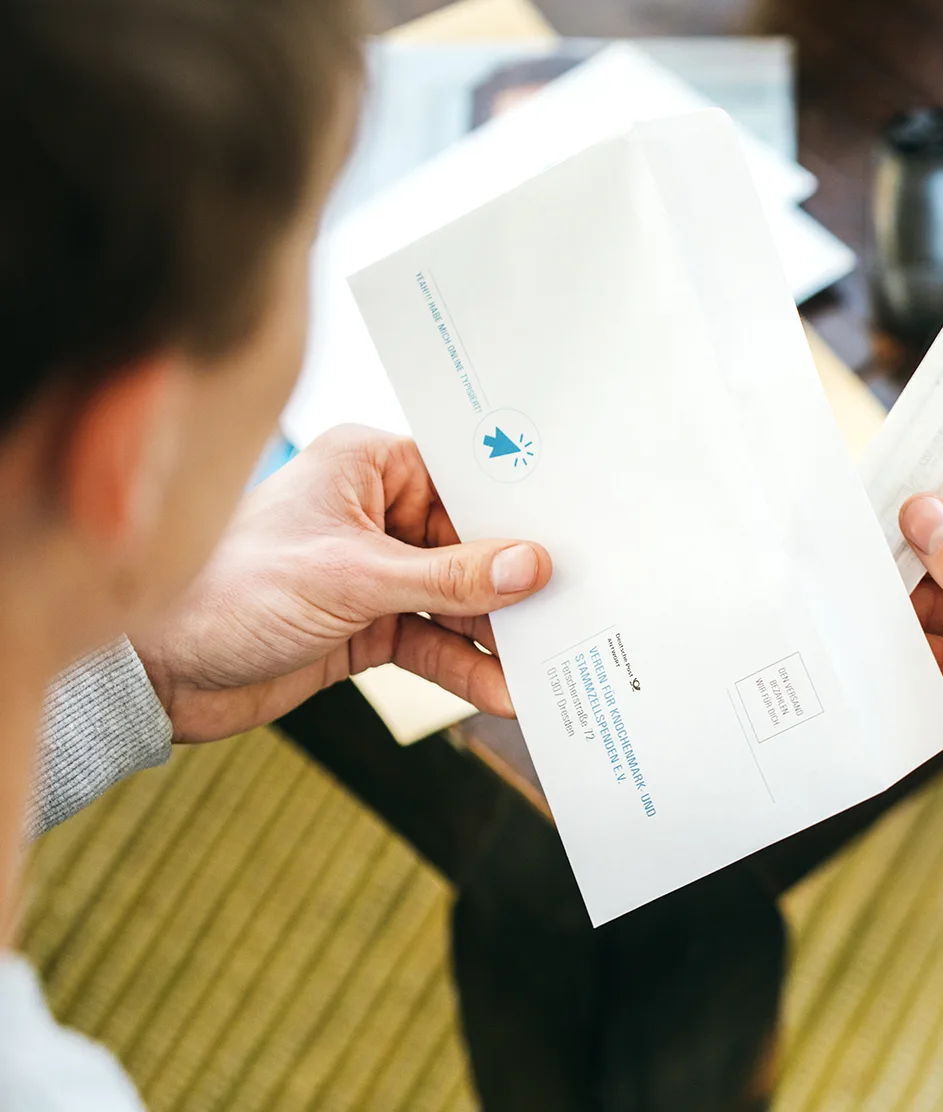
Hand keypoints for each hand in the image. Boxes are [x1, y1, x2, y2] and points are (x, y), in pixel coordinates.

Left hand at [131, 426, 551, 742]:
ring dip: (496, 638)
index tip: (571, 541)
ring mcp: (374, 573)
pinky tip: (501, 692)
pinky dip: (465, 668)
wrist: (154, 673)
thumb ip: (448, 578)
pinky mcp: (368, 625)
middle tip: (572, 613)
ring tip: (547, 665)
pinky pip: (433, 644)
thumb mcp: (352, 579)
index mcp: (368, 466)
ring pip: (457, 602)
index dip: (518, 514)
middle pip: (471, 547)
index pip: (466, 482)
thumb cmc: (227, 591)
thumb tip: (531, 566)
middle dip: (515, 586)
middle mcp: (376, 513)